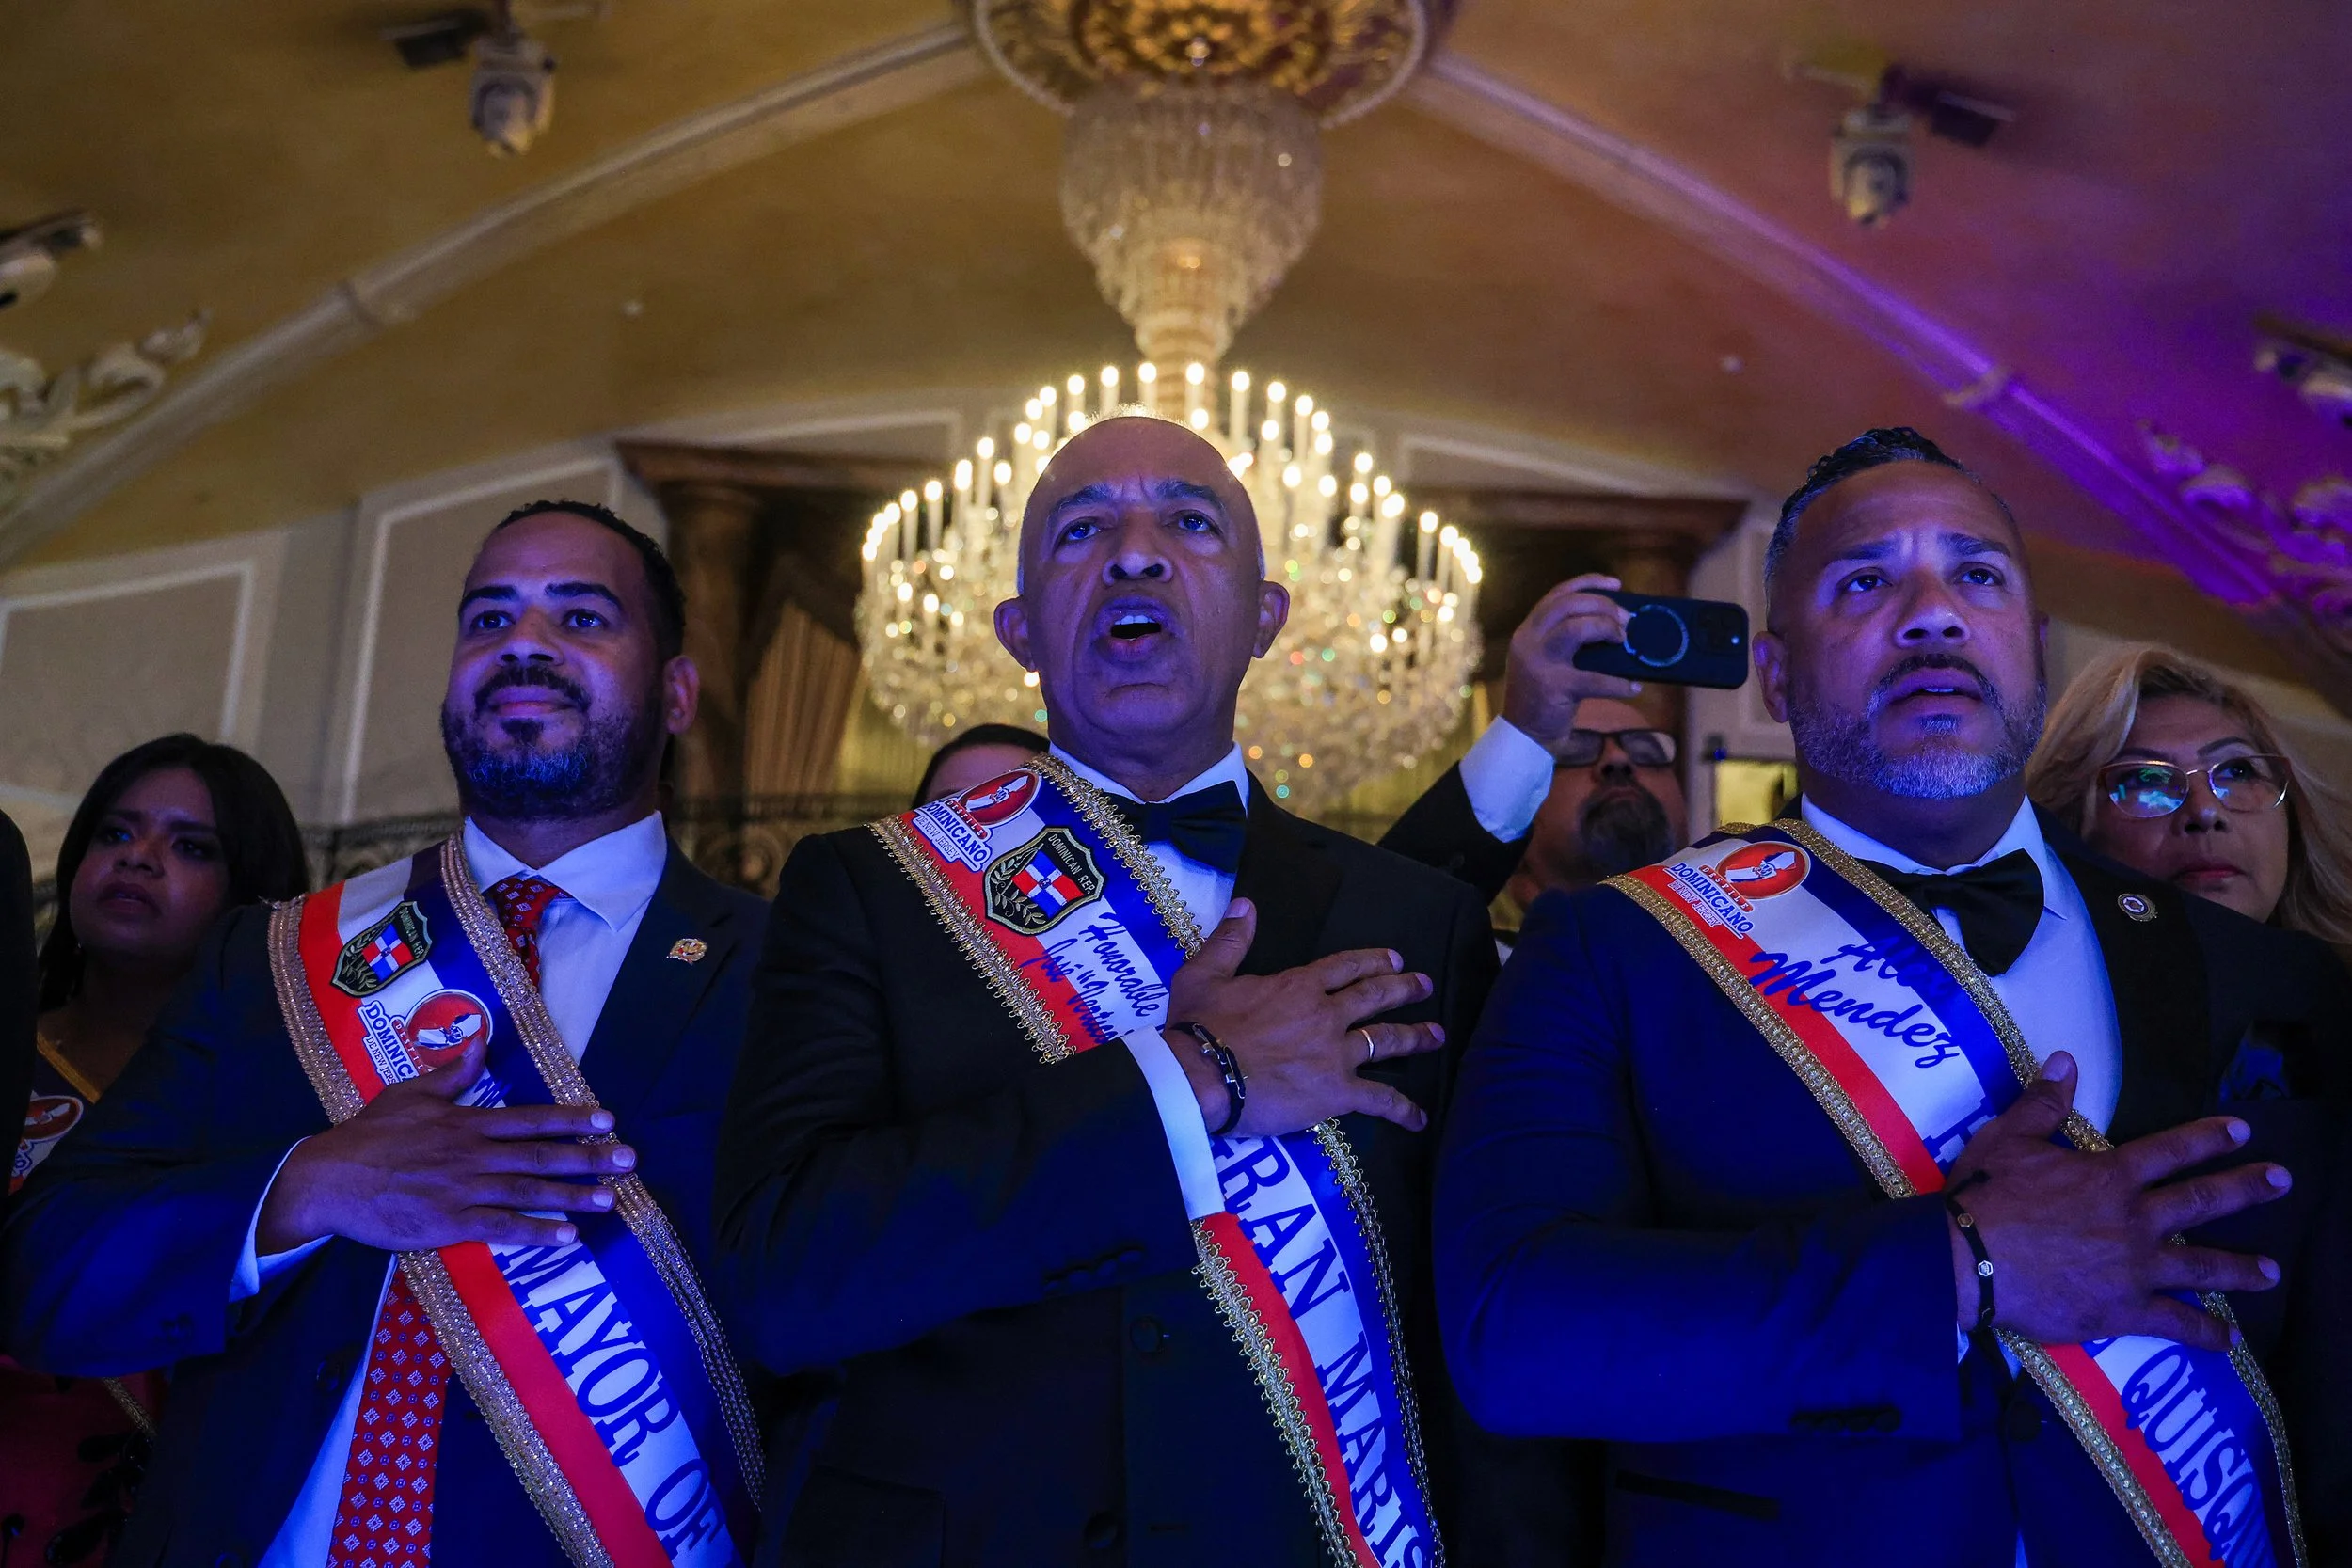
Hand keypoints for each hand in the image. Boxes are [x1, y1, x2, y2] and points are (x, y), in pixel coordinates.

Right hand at [257, 1033, 636, 1253]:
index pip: (531, 1119)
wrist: (329, 1179)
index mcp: (467, 1122)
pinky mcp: (449, 1223)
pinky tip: (568, 1237)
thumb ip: (453, 1073)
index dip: (572, 1119)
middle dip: (589, 1157)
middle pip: (541, 1154)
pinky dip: (536, 1232)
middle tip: (630, 1159)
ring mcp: (463, 1190)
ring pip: (529, 1190)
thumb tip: (480, 1041)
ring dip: (573, 1195)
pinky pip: (501, 1227)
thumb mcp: (410, 1093)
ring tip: (611, 1199)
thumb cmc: (369, 1135)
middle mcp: (473, 1154)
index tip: (608, 1119)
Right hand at [1162, 899, 1445, 1136]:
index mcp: (1298, 986)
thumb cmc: (1199, 1026)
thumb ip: (1231, 939)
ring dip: (1415, 1037)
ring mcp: (1335, 1054)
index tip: (1395, 958)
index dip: (1372, 961)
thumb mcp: (1205, 973)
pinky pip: (1379, 1100)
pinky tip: (1419, 1118)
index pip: (1345, 967)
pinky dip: (1402, 1109)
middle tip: (1425, 985)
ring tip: (1437, 1035)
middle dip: (1404, 988)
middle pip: (1374, 997)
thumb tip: (1246, 904)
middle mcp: (1326, 1015)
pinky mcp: (1337, 1092)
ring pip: (1385, 1040)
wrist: (1202, 1075)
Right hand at [1500, 574, 1642, 754]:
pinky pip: (1595, 679)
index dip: (1588, 583)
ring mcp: (1539, 663)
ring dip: (1606, 628)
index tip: (1616, 584)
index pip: (1557, 595)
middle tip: (1626, 620)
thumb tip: (1617, 625)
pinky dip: (1619, 684)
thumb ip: (1569, 640)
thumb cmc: (1545, 696)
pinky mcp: (1554, 688)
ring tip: (1624, 641)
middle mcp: (1528, 641)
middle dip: (1603, 606)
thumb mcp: (1548, 660)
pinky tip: (1633, 688)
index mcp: (1528, 631)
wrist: (1525, 735)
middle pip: (1568, 605)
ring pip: (1575, 628)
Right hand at [1947, 1051, 2289, 1349]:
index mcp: (2110, 1177)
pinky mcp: (2122, 1311)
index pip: (2170, 1150)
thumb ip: (2044, 1102)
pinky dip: (2204, 1332)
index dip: (2208, 1138)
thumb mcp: (2008, 1138)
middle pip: (2202, 1202)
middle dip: (2246, 1190)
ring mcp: (2134, 1269)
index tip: (2242, 1133)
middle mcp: (2134, 1220)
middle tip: (2282, 1183)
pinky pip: (2174, 1323)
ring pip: (2201, 1267)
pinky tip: (2228, 1339)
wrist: (1967, 1259)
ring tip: (2271, 1272)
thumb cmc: (1986, 1195)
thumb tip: (2065, 1060)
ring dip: (2240, 1269)